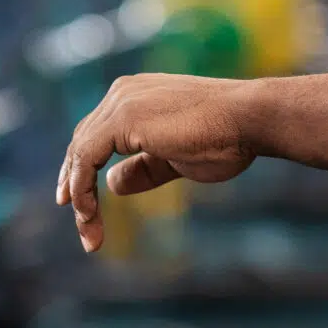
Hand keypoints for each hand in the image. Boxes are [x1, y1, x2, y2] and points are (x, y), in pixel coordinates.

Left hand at [57, 73, 256, 251]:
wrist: (250, 119)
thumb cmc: (226, 138)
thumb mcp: (175, 161)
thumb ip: (143, 169)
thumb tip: (112, 183)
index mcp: (135, 97)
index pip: (95, 135)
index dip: (83, 171)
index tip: (81, 205)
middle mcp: (122, 94)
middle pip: (82, 144)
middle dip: (76, 187)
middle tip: (82, 224)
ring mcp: (120, 103)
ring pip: (80, 154)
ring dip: (79, 196)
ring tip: (89, 233)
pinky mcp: (122, 118)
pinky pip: (85, 159)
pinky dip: (81, 189)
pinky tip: (88, 214)